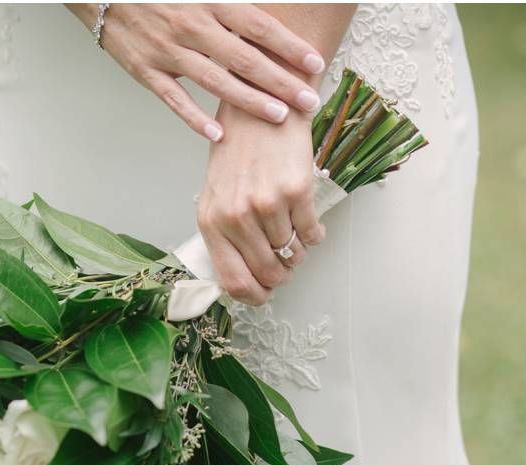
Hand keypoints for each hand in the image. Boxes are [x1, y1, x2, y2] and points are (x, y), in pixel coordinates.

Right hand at [73, 3, 327, 140]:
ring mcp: (168, 51)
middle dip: (280, 81)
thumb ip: (234, 1)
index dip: (289, 46)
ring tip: (279, 117)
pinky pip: (175, 98)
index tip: (315, 64)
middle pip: (244, 58)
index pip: (258, 26)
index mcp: (210, 1)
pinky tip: (218, 135)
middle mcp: (192, 26)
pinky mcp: (146, 71)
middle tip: (308, 100)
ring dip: (249, 101)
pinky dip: (195, 119)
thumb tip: (271, 6)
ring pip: (215, 81)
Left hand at [198, 103, 326, 305]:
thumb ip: (226, 233)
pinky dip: (315, 235)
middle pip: (267, 272)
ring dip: (298, 251)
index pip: (232, 280)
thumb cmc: (238, 151)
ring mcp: (266, 205)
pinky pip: (311, 233)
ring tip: (295, 234)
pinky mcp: (295, 191)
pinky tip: (311, 224)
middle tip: (286, 264)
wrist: (261, 108)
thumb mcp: (217, 193)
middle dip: (281, 274)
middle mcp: (236, 216)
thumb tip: (244, 274)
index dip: (253, 295)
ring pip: (292, 253)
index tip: (266, 294)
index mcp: (211, 221)